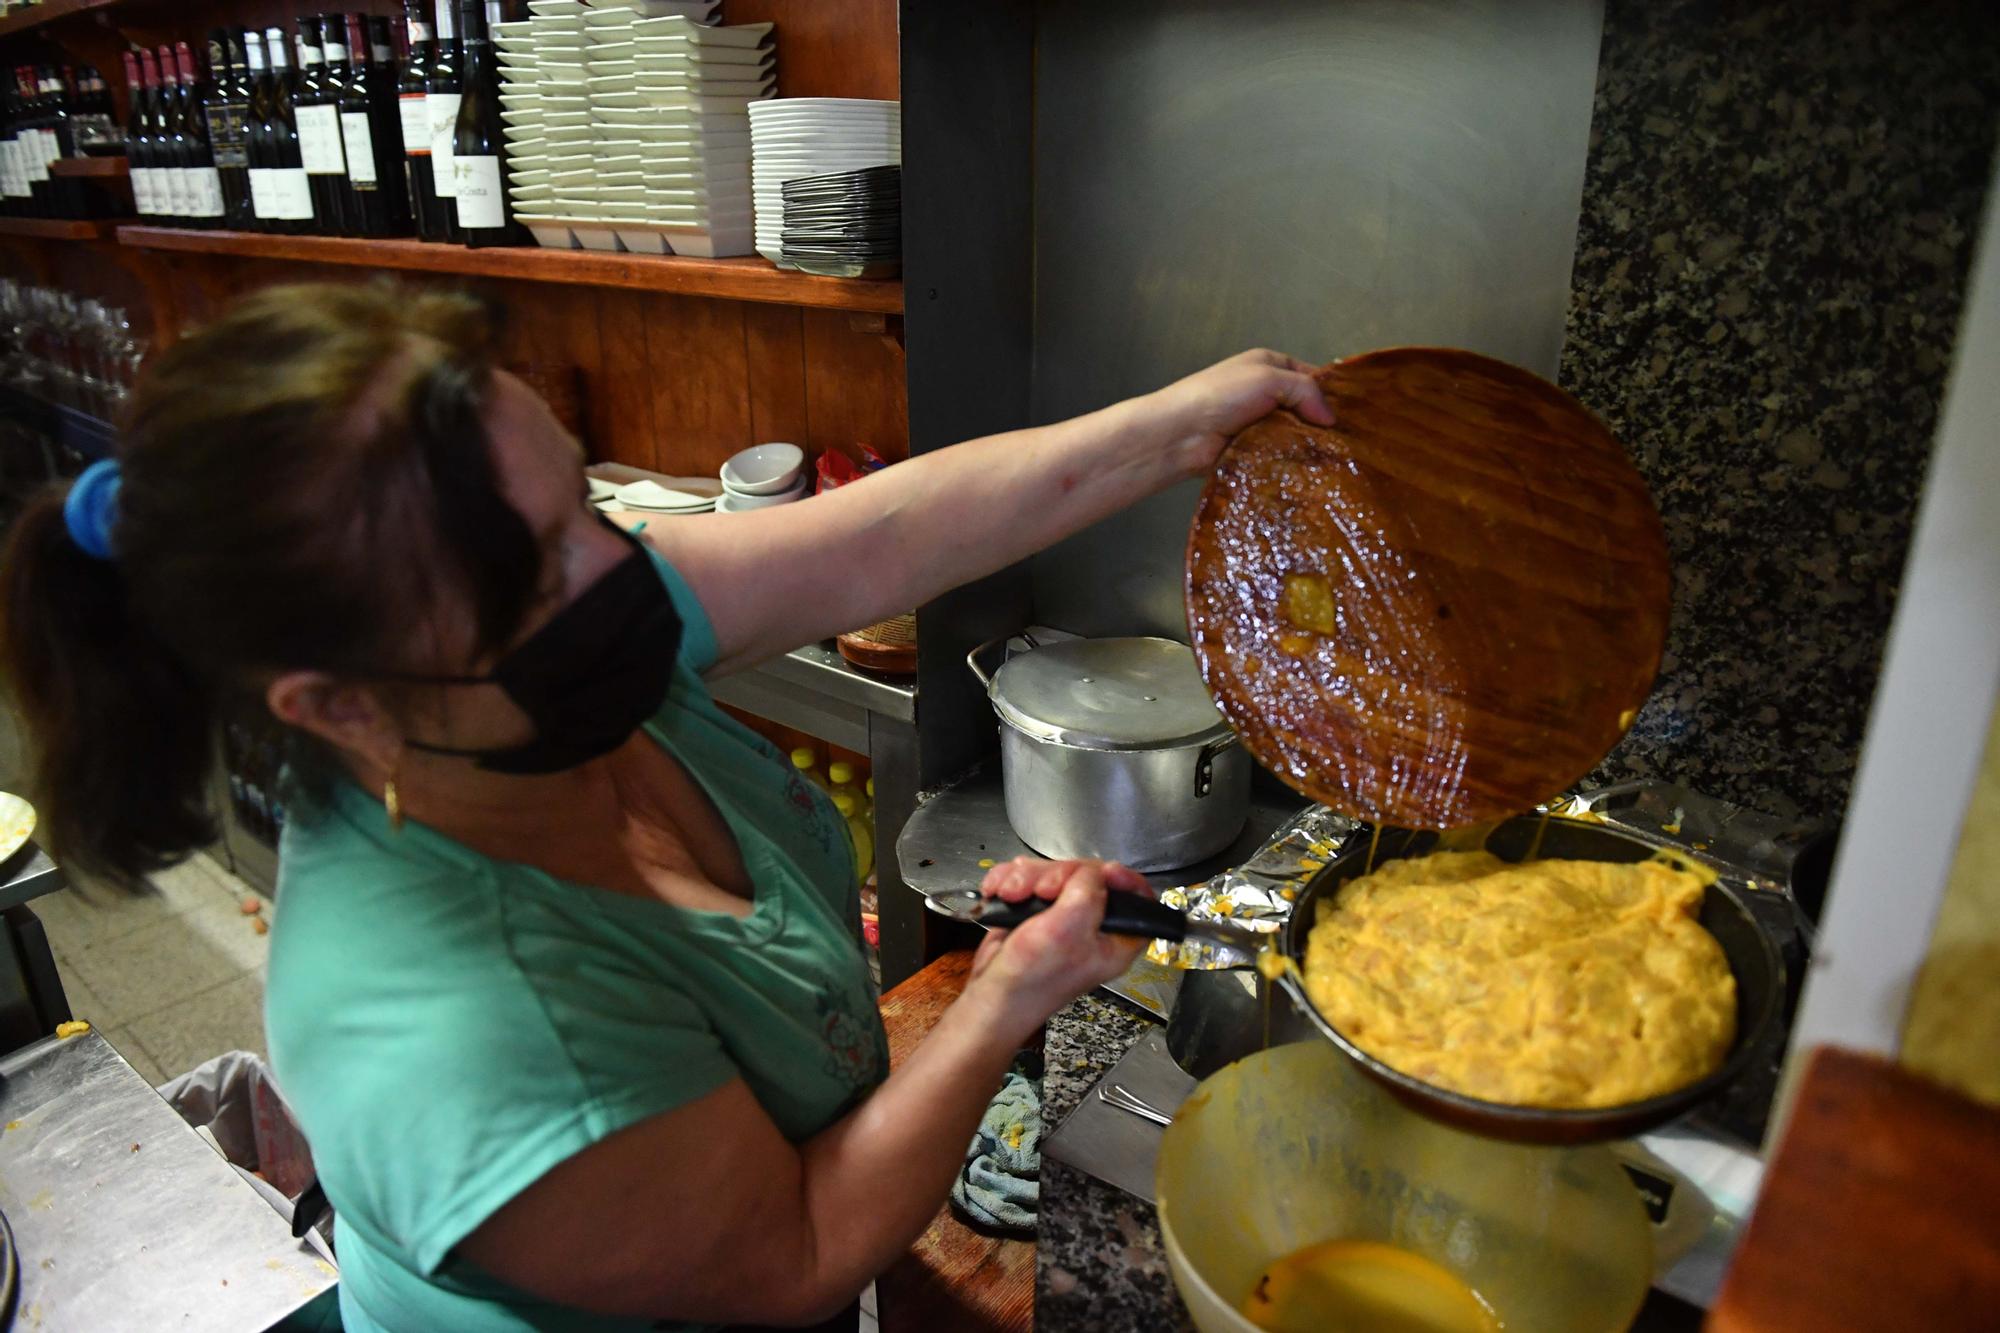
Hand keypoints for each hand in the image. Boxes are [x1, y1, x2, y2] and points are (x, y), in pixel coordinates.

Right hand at [964, 857, 1152, 1037]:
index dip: (1124, 879)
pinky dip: (1011, 880)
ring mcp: (1062, 915)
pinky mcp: (1035, 910)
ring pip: (1053, 873)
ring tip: (1013, 894)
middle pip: (1087, 876)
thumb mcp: (1069, 930)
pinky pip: (1027, 878)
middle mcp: (1092, 925)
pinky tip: (1000, 892)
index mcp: (1116, 937)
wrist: (992, 995)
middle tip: (1043, 891)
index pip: (1137, 897)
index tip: (1105, 871)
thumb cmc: (1033, 979)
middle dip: (1056, 875)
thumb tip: (1090, 872)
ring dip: (1027, 878)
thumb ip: (1088, 892)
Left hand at [1143, 348, 1335, 474]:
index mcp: (1268, 365)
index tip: (1354, 412)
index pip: (1310, 376)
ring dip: (1307, 444)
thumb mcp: (1268, 378)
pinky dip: (1291, 460)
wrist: (1181, 433)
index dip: (1329, 392)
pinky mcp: (1252, 451)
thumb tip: (1330, 418)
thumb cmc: (1221, 396)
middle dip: (1320, 422)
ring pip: (1294, 433)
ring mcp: (1258, 423)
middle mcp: (1264, 392)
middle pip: (1304, 407)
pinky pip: (1280, 455)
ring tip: (1334, 458)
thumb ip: (1305, 391)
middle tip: (1349, 441)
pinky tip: (1309, 470)